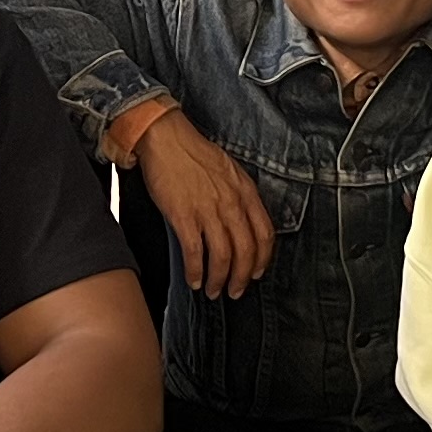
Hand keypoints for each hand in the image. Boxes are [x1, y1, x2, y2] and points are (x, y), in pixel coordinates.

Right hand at [131, 107, 274, 298]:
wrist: (166, 139)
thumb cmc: (195, 153)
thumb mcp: (230, 170)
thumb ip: (240, 196)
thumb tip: (241, 223)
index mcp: (245, 192)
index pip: (264, 234)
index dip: (262, 259)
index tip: (255, 273)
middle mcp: (231, 204)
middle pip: (246, 251)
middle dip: (241, 278)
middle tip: (235, 292)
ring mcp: (208, 210)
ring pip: (222, 257)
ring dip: (219, 280)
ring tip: (213, 290)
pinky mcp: (184, 216)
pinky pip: (195, 252)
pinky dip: (196, 271)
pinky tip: (193, 280)